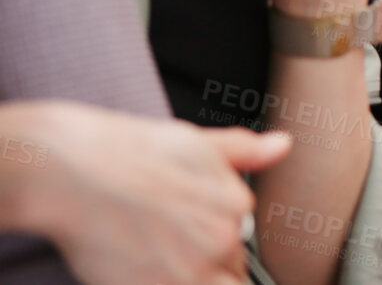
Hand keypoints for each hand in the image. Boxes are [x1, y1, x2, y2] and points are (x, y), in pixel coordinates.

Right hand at [5, 101, 290, 284]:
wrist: (69, 170)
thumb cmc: (125, 151)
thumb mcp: (194, 141)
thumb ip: (243, 152)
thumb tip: (282, 146)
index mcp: (235, 206)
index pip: (240, 243)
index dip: (214, 243)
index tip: (189, 238)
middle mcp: (220, 241)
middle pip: (229, 270)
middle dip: (207, 266)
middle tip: (171, 247)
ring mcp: (188, 271)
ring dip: (196, 277)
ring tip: (159, 258)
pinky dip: (169, 282)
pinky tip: (144, 271)